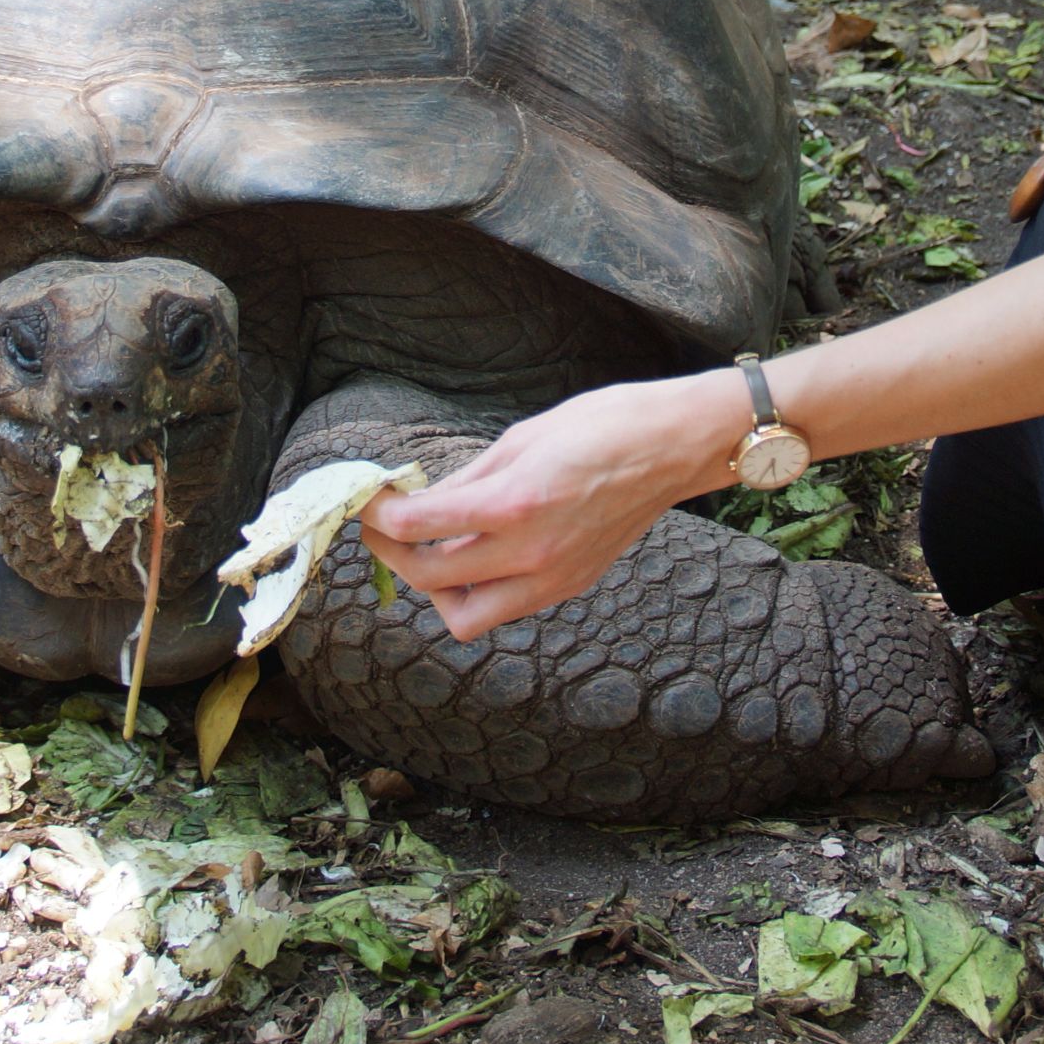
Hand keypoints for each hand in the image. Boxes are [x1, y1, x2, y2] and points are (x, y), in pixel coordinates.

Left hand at [358, 373, 733, 638]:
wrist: (673, 446)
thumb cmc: (603, 425)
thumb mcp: (520, 438)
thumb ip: (467, 479)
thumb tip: (423, 502)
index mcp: (511, 504)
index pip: (415, 526)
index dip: (378, 515)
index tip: (370, 501)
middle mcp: (529, 552)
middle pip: (429, 577)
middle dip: (391, 552)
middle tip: (382, 528)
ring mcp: (552, 577)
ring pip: (465, 617)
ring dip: (435, 590)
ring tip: (430, 552)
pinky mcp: (569, 586)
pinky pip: (506, 607)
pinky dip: (479, 589)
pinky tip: (477, 554)